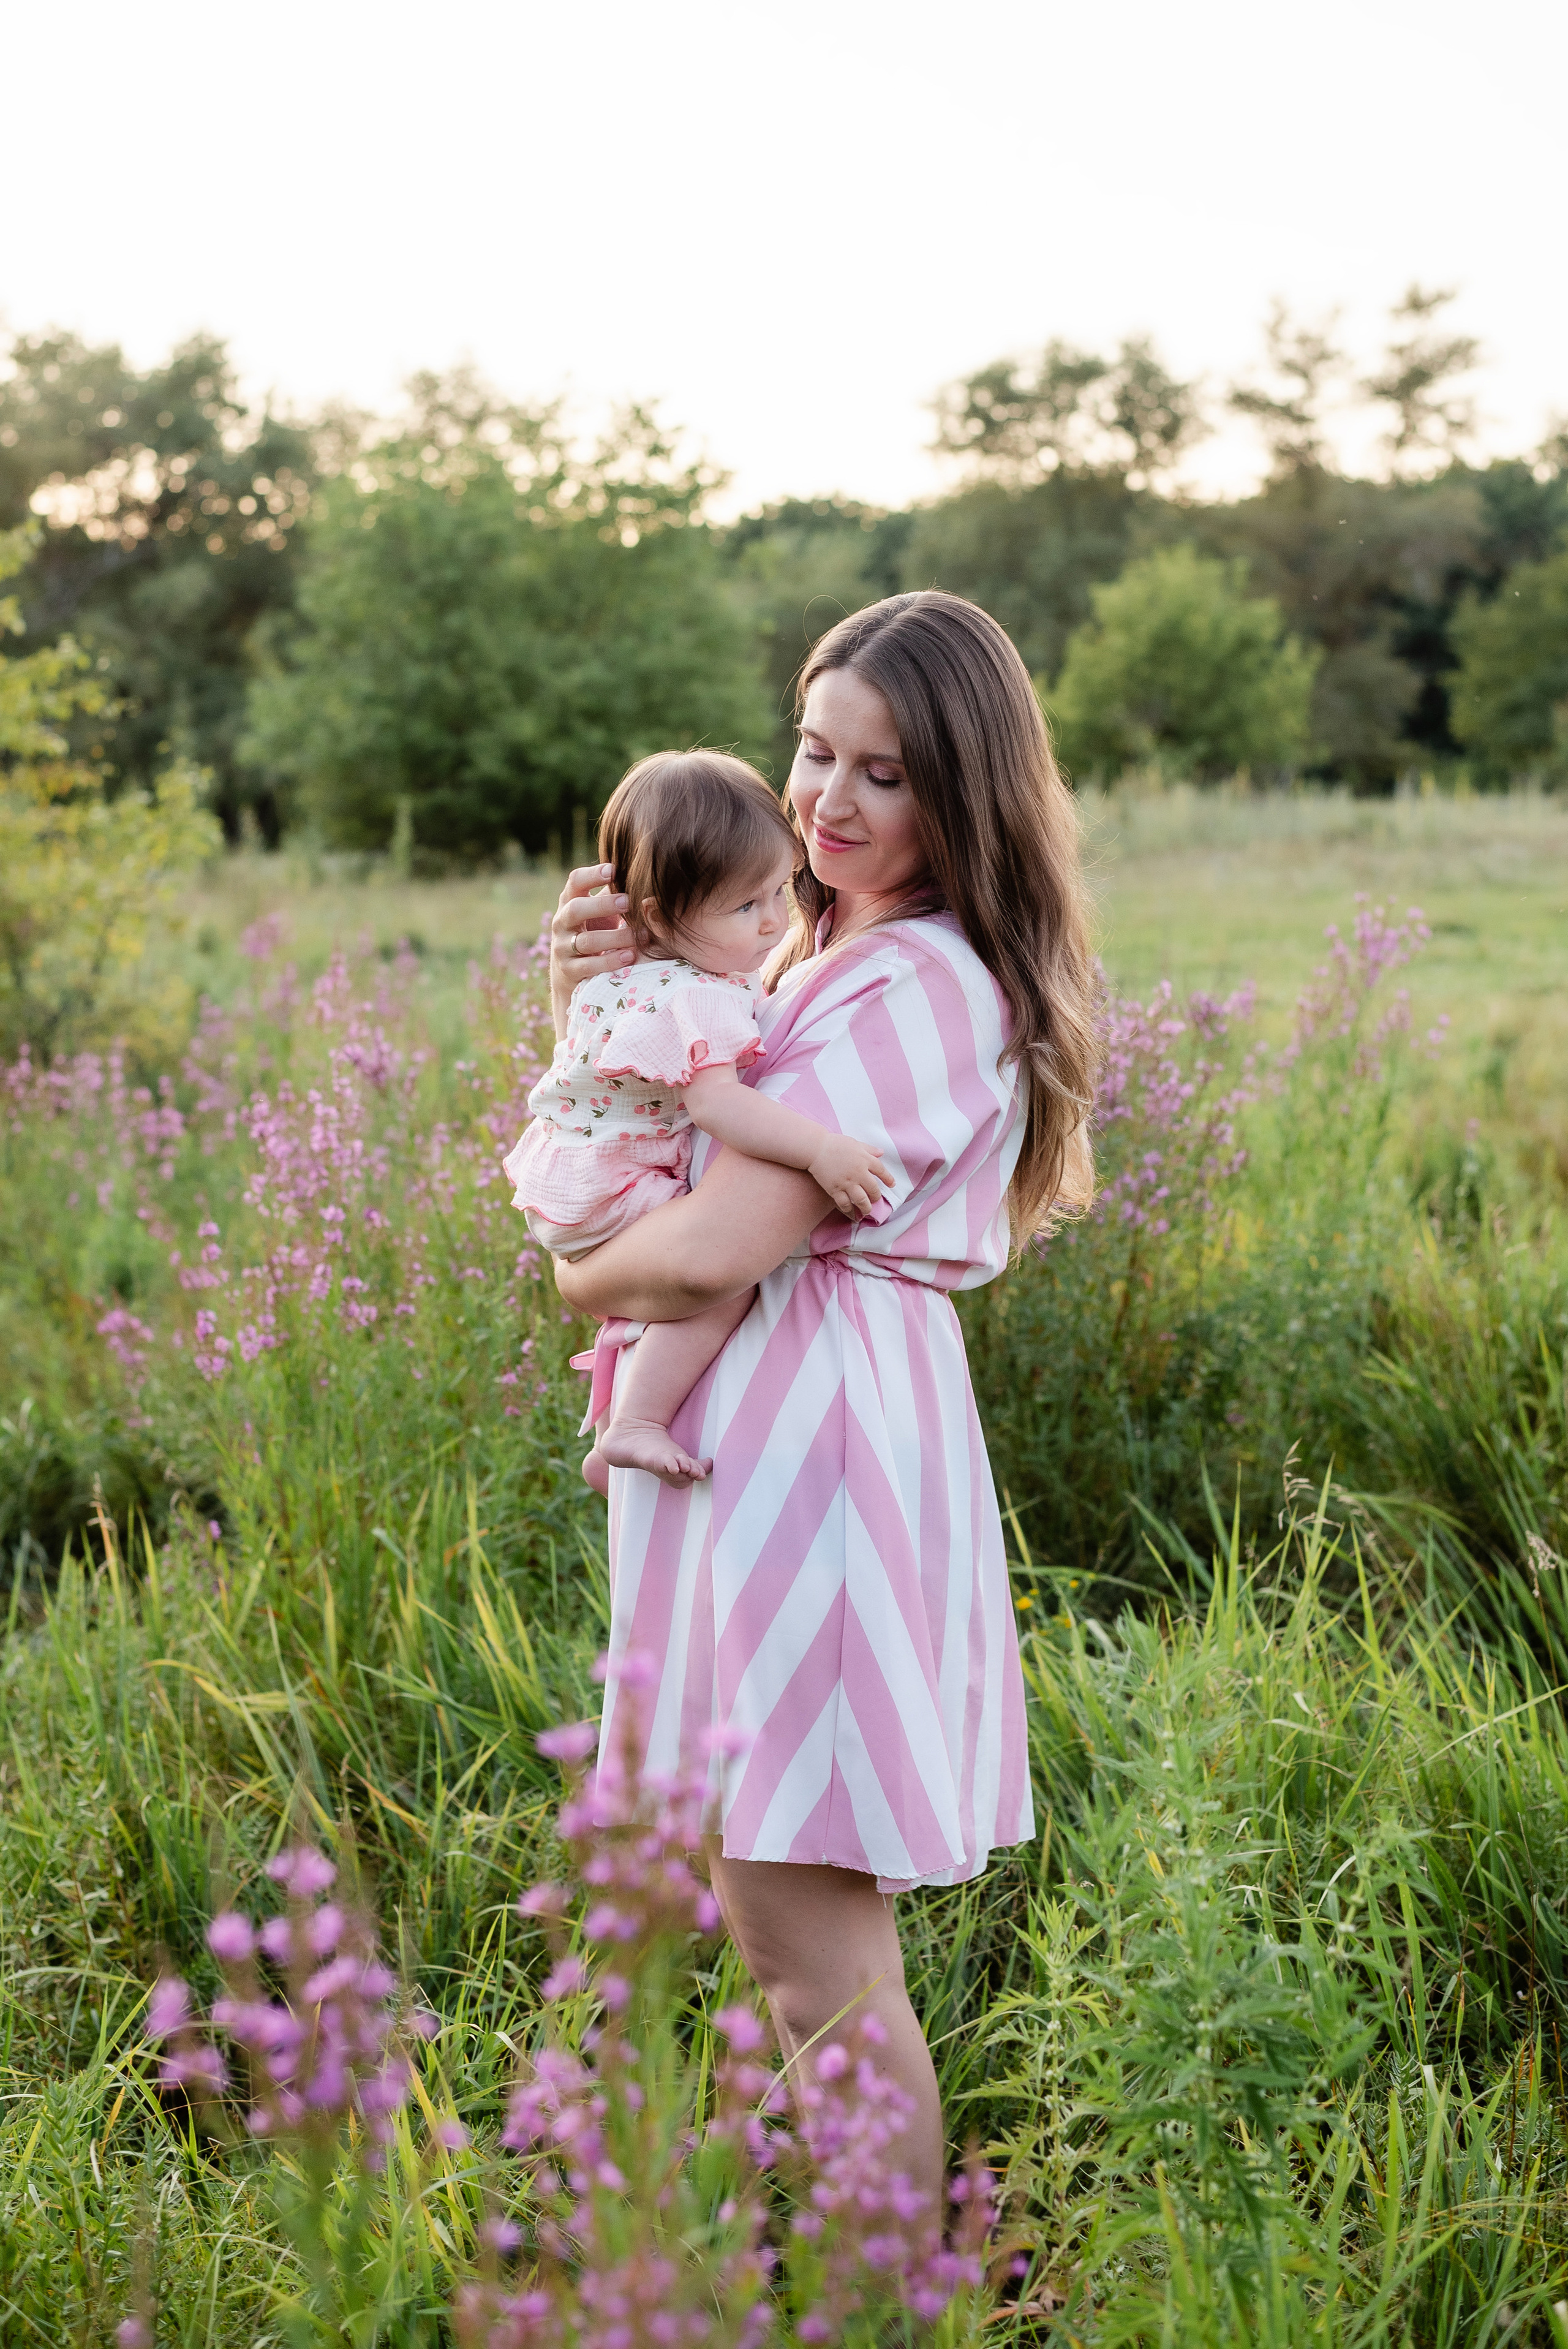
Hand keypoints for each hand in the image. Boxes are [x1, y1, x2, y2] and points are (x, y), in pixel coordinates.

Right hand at [551, 864, 634, 1034]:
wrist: (571, 975)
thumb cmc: (593, 933)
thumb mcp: (600, 912)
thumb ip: (614, 894)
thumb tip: (645, 874)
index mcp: (570, 902)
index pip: (575, 882)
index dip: (592, 874)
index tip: (613, 870)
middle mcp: (562, 922)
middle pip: (576, 909)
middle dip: (603, 905)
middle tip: (628, 902)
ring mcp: (562, 948)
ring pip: (586, 941)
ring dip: (615, 937)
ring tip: (640, 935)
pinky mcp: (569, 971)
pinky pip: (589, 966)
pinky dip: (610, 961)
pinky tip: (630, 956)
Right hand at [806, 1133, 888, 1219]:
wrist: (815, 1148)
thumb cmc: (835, 1143)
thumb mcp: (855, 1143)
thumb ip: (869, 1149)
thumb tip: (882, 1152)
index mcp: (865, 1159)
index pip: (881, 1171)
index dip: (888, 1179)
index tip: (892, 1185)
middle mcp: (858, 1172)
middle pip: (873, 1189)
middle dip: (876, 1197)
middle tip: (875, 1200)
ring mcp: (847, 1182)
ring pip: (861, 1200)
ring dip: (866, 1207)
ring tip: (866, 1211)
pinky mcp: (835, 1189)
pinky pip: (844, 1204)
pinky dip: (849, 1211)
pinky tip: (852, 1215)